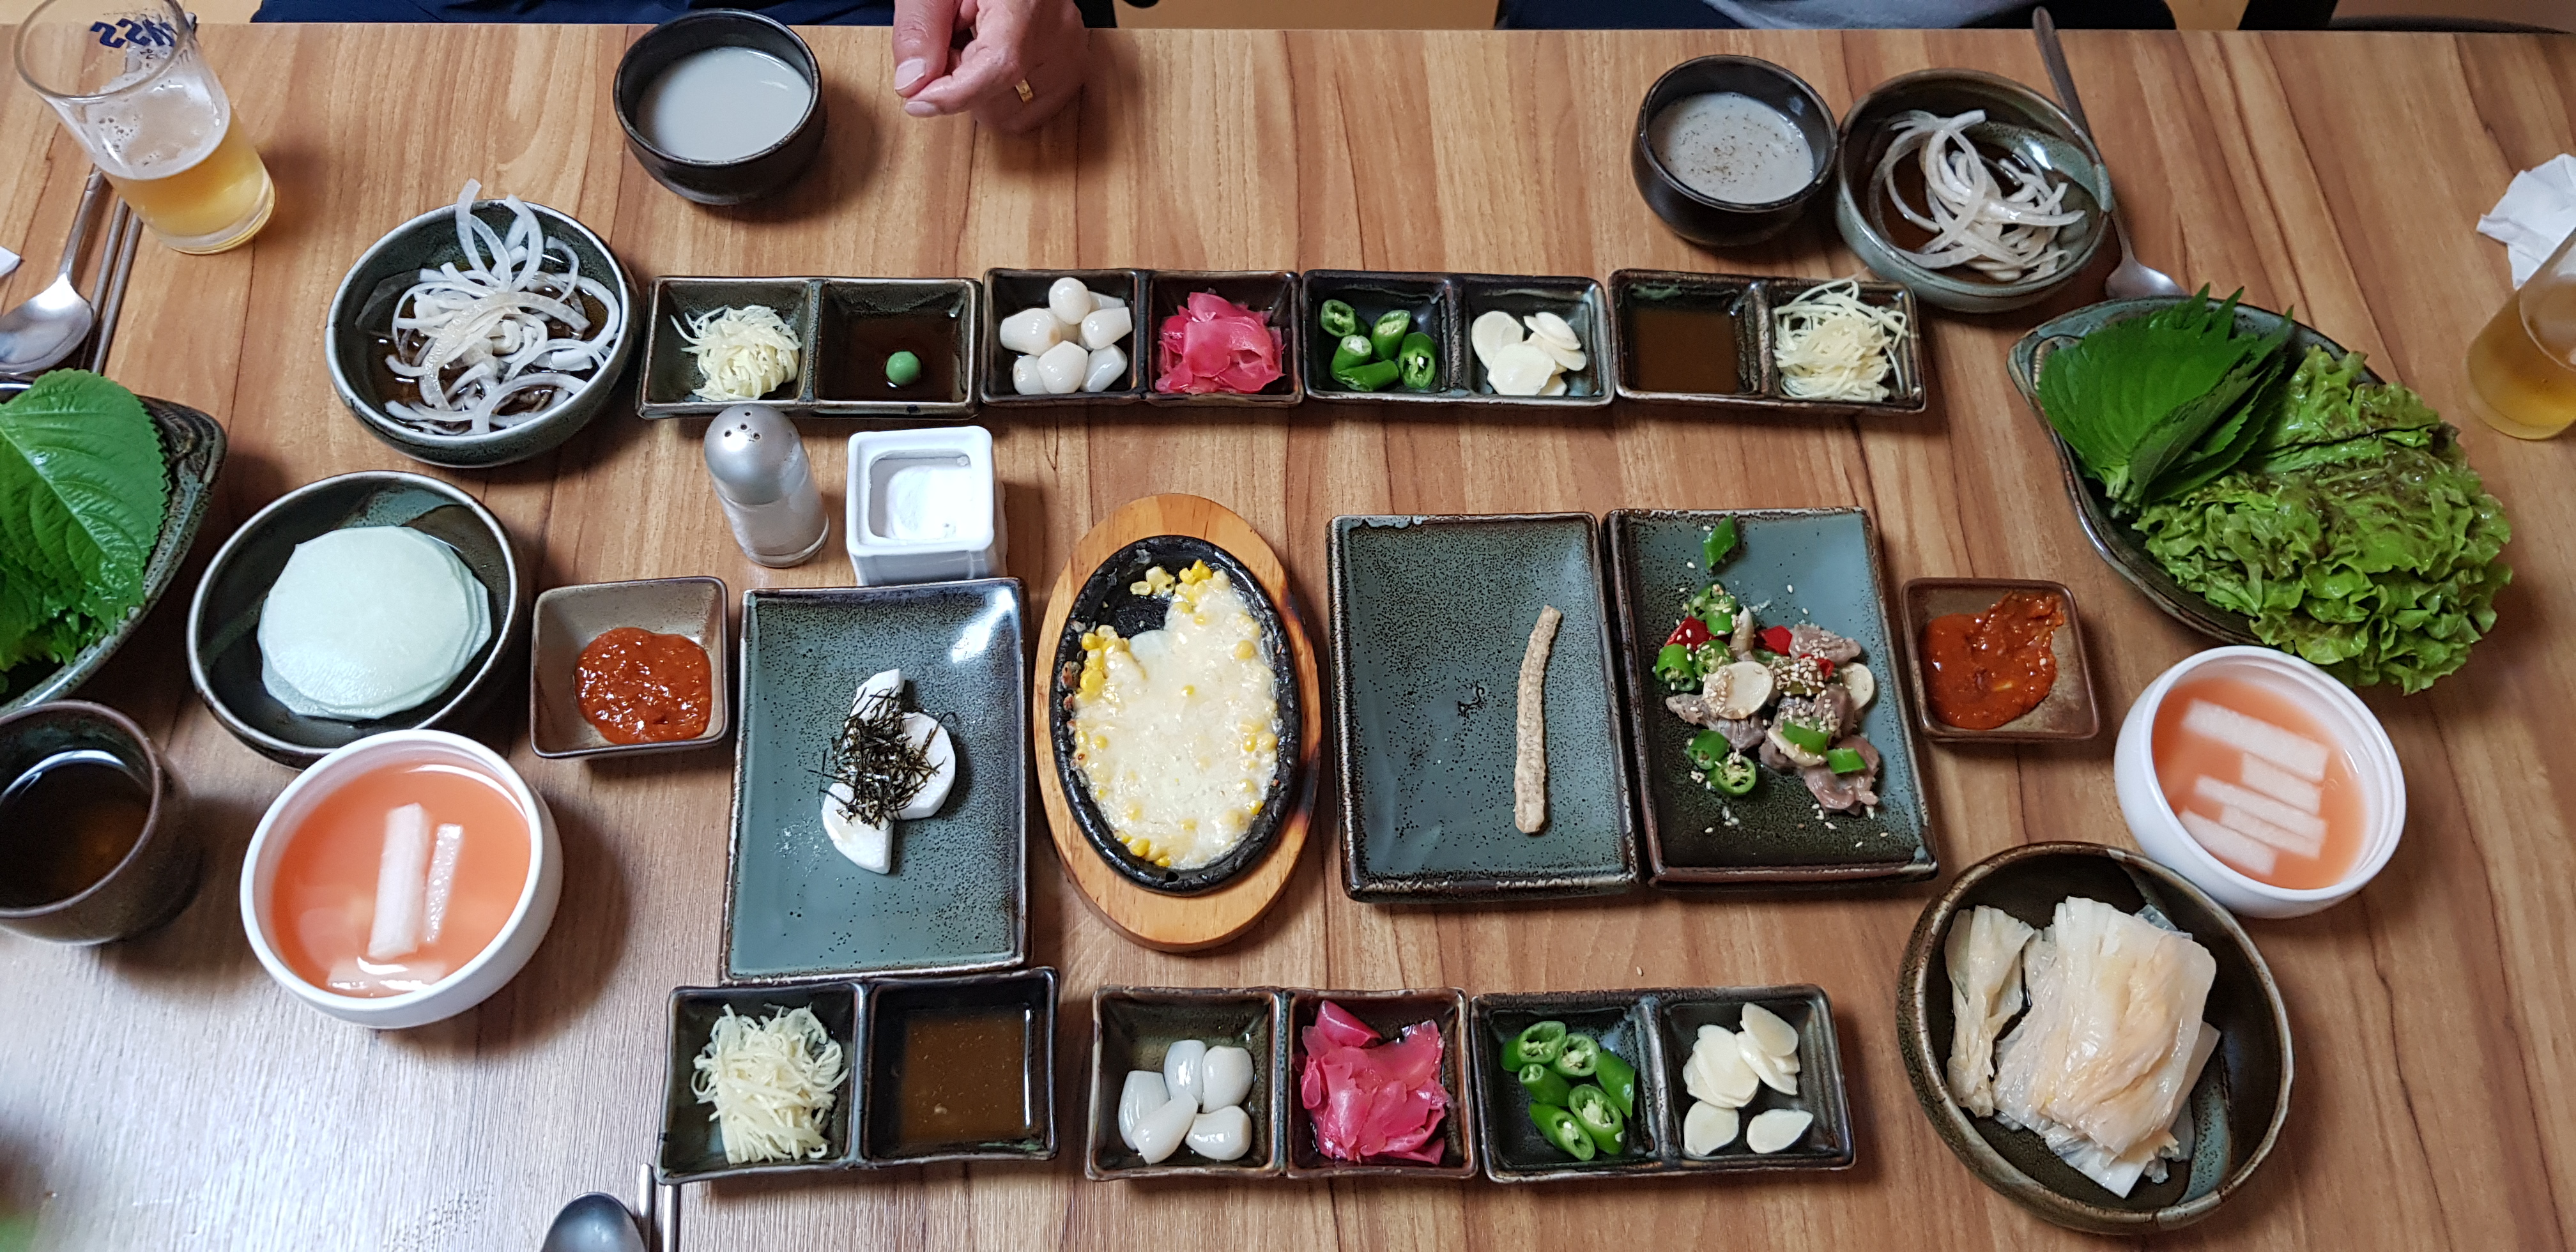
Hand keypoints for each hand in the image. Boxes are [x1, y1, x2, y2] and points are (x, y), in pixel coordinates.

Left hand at [891, 0, 1088, 134]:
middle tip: (943, 49)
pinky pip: (1037, 102)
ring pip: (1023, 112)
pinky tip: (985, 60)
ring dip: (984, 94)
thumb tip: (913, 82)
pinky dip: (1004, 92)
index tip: (917, 99)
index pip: (1000, 66)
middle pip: (1006, 100)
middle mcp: (1058, 28)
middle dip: (962, 88)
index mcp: (1026, 3)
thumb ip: (920, 27)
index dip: (953, 95)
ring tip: (966, 52)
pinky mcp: (1070, 56)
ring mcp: (1069, 46)